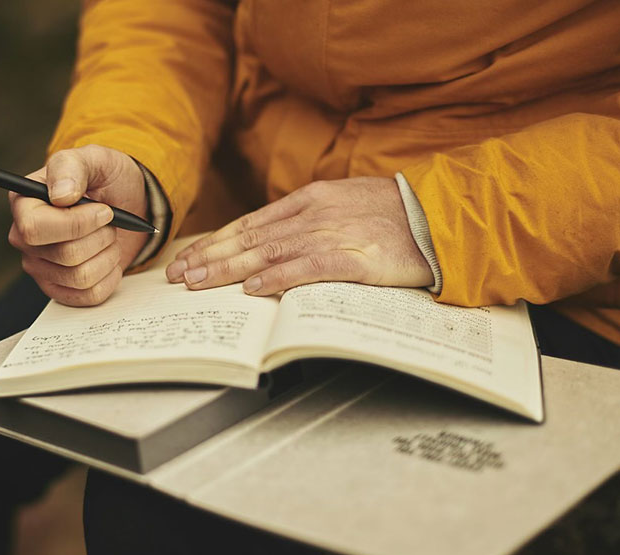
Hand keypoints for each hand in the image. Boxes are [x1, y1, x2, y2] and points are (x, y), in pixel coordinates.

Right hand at [8, 145, 148, 305]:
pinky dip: (110, 276)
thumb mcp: (94, 159)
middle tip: (108, 221)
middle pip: (65, 255)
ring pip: (81, 277)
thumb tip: (60, 195)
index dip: (76, 224)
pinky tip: (108, 257)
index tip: (104, 210)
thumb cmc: (105, 179)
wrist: (126, 203)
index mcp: (24, 204)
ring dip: (108, 255)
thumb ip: (72, 167)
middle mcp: (25, 239)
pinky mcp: (60, 289)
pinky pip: (90, 296)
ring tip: (108, 237)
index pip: (35, 229)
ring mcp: (40, 267)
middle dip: (100, 237)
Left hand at [166, 177, 432, 294]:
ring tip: (198, 283)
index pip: (250, 223)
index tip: (189, 257)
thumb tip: (273, 242)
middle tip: (177, 275)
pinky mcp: (353, 258)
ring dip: (228, 269)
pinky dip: (276, 279)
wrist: (442, 215)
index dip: (216, 242)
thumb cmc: (396, 215)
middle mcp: (313, 214)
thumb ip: (309, 220)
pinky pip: (306, 269)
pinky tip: (251, 289)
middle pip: (249, 238)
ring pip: (267, 253)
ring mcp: (332, 234)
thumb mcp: (345, 205)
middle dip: (209, 257)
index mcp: (310, 200)